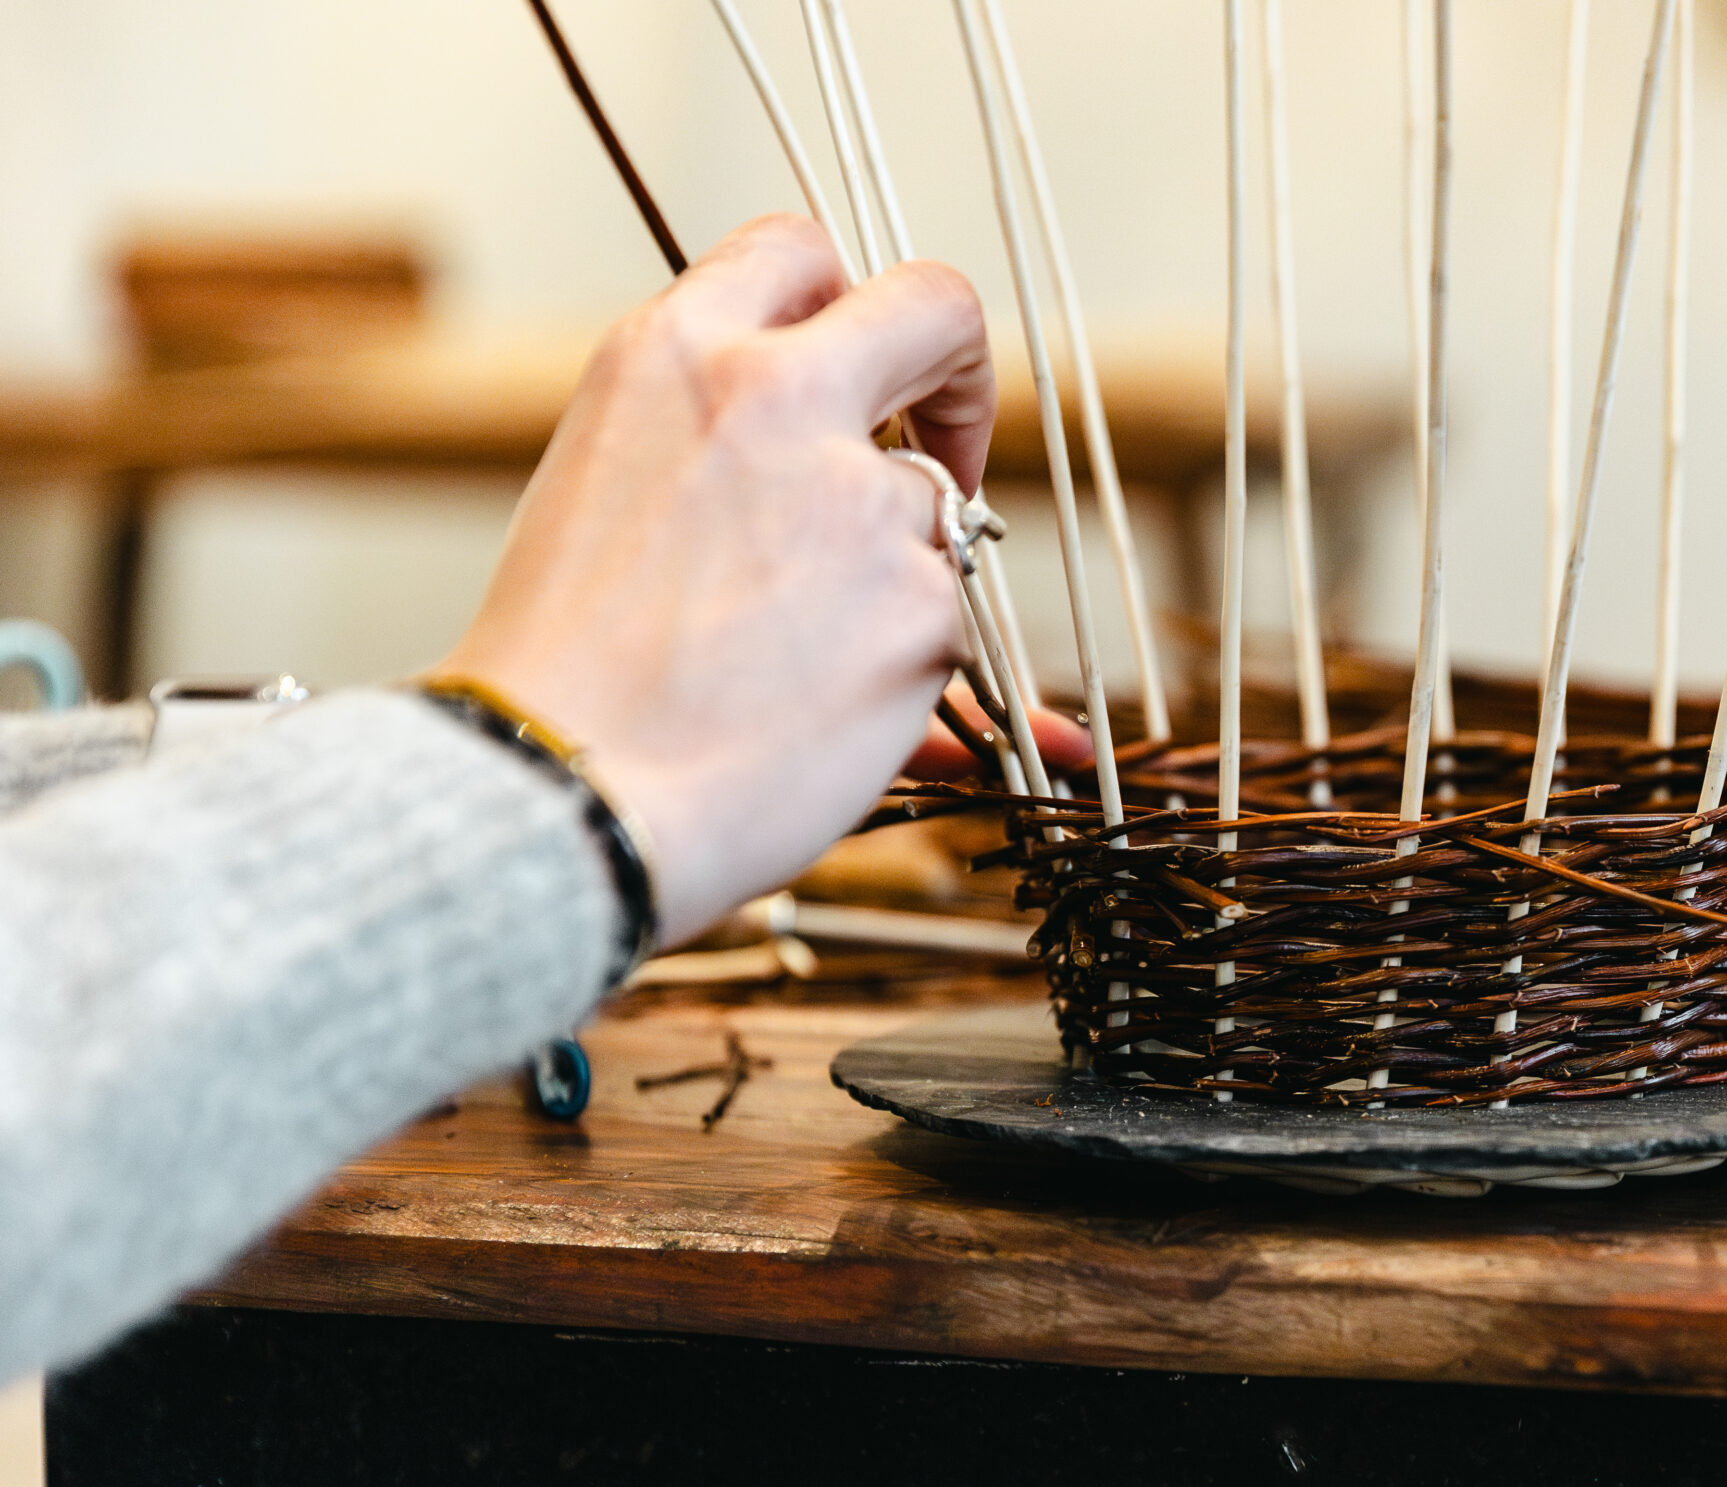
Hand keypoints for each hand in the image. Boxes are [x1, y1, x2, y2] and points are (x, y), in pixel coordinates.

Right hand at [435, 214, 1078, 942]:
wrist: (560, 789)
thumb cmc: (563, 672)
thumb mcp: (608, 486)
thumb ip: (721, 441)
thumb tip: (840, 449)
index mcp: (671, 354)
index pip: (803, 250)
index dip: (854, 308)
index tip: (865, 374)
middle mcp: (773, 397)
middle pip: (935, 309)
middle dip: (960, 373)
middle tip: (950, 445)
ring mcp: (861, 498)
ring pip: (934, 513)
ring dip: (892, 580)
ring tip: (787, 666)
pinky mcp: (924, 603)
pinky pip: (947, 626)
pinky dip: (906, 670)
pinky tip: (816, 715)